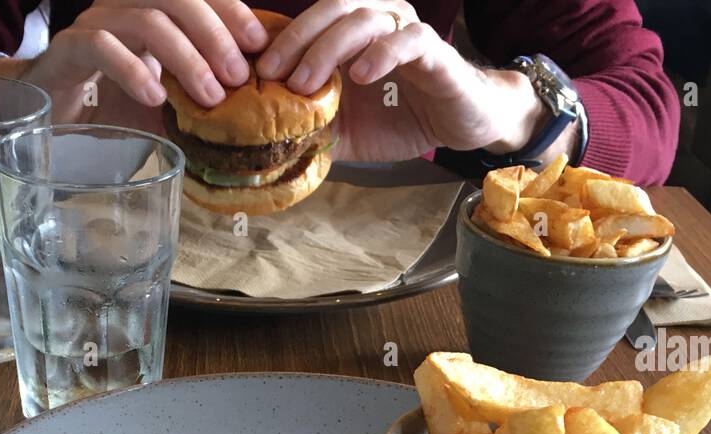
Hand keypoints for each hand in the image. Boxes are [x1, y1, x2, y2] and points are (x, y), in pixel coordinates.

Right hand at [0, 0, 270, 126]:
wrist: (50, 118)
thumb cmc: (112, 107)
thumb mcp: (165, 100)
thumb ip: (196, 96)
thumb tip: (247, 113)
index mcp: (151, 9)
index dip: (231, 11)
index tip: (258, 45)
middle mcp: (124, 6)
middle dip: (214, 34)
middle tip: (238, 77)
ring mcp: (95, 23)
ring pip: (146, 19)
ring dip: (185, 57)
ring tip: (209, 96)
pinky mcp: (69, 48)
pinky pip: (103, 47)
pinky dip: (134, 70)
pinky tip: (155, 97)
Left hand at [255, 0, 563, 163]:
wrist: (460, 124)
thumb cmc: (399, 119)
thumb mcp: (342, 129)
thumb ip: (308, 126)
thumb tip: (261, 142)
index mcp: (352, 31)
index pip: (309, 21)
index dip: (278, 40)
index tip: (250, 74)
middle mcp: (378, 19)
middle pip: (331, 8)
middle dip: (296, 40)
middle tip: (270, 75)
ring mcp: (406, 31)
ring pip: (364, 18)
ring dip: (329, 49)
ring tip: (308, 84)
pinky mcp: (435, 52)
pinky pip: (408, 41)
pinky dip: (381, 54)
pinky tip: (361, 76)